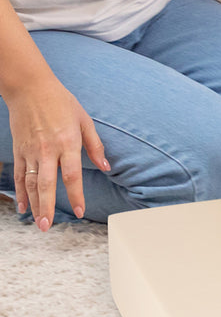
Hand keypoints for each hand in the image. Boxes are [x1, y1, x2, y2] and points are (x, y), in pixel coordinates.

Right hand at [7, 74, 107, 230]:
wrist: (30, 89)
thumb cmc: (62, 102)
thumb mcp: (85, 120)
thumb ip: (95, 146)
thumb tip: (106, 166)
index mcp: (67, 142)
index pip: (72, 175)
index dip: (76, 195)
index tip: (80, 211)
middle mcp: (47, 149)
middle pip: (46, 184)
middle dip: (47, 207)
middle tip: (49, 227)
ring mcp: (30, 151)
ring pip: (30, 183)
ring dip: (34, 204)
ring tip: (38, 223)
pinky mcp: (19, 150)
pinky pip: (18, 175)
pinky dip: (21, 192)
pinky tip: (24, 207)